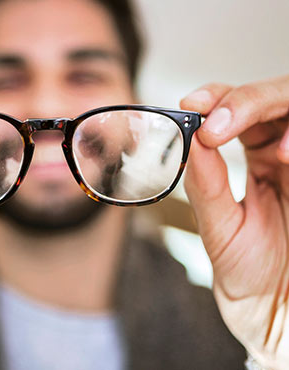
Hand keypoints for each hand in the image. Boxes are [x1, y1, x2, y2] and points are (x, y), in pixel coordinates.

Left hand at [181, 76, 288, 369]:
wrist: (276, 310)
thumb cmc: (247, 269)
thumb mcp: (219, 226)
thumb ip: (206, 183)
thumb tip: (190, 140)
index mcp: (255, 158)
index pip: (236, 111)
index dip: (217, 99)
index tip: (192, 104)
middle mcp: (282, 153)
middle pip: (272, 100)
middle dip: (244, 103)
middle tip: (216, 123)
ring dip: (274, 112)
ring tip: (261, 146)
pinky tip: (285, 156)